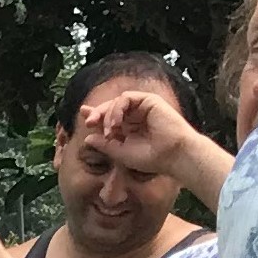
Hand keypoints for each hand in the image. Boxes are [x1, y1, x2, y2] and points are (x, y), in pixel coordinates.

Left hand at [75, 83, 210, 183]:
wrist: (173, 156)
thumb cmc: (152, 158)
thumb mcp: (121, 152)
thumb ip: (105, 144)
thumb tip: (87, 138)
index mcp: (129, 128)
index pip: (109, 117)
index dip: (95, 115)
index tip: (84, 118)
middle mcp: (135, 116)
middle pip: (110, 108)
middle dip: (97, 113)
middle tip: (89, 122)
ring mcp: (142, 108)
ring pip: (116, 102)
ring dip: (108, 114)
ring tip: (110, 130)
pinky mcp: (149, 101)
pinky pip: (126, 98)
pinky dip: (117, 108)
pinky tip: (116, 122)